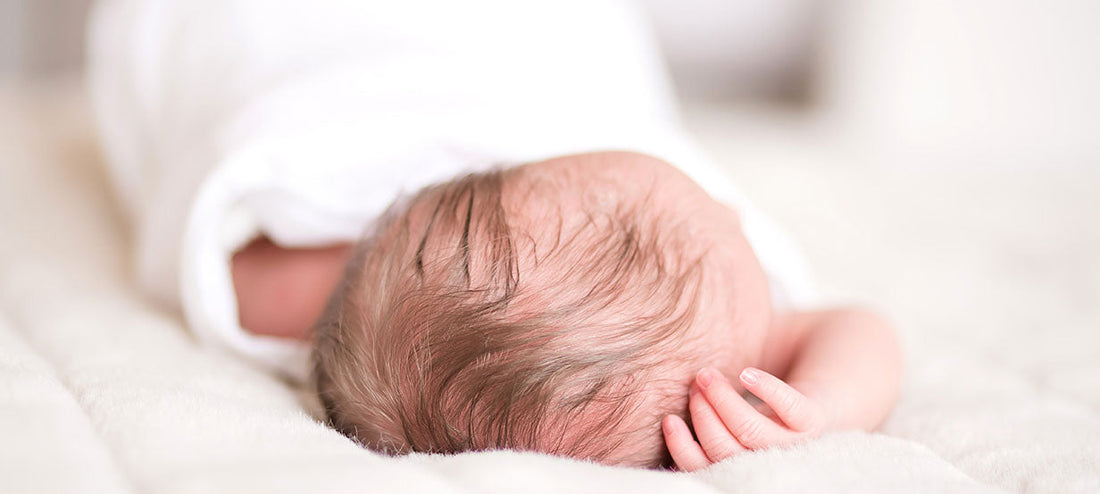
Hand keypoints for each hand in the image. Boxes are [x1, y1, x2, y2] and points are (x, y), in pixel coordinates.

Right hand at [662, 367, 826, 471]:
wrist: (827, 388)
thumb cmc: (768, 405)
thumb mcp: (735, 414)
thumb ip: (708, 416)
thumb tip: (661, 406)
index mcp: (748, 463)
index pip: (707, 467)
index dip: (683, 448)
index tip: (668, 419)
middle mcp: (772, 460)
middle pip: (725, 449)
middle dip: (702, 416)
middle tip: (693, 385)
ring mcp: (797, 441)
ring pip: (751, 431)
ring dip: (723, 400)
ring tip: (707, 374)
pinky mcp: (816, 417)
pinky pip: (791, 408)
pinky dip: (767, 390)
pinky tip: (746, 374)